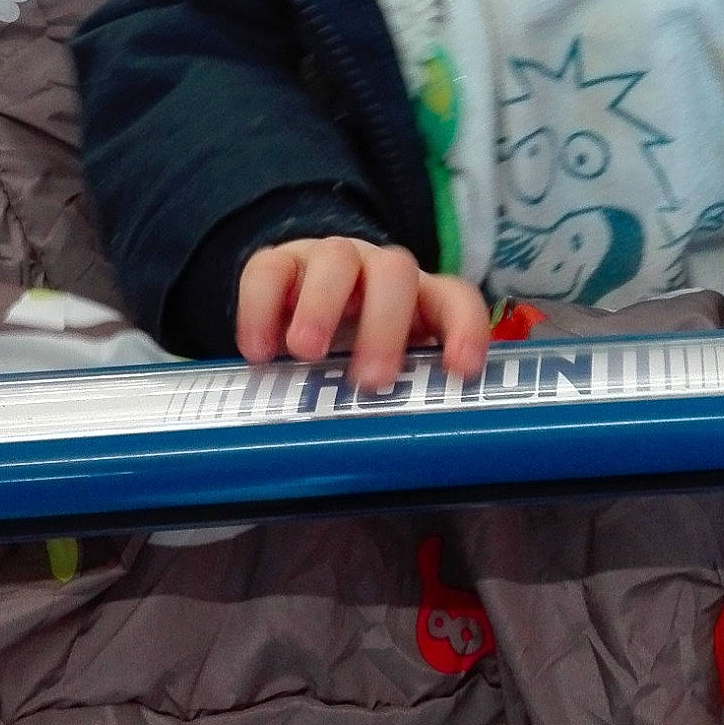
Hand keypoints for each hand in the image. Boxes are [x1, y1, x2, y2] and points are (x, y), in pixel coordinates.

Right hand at [236, 238, 490, 390]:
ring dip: (322, 306)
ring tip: (305, 353)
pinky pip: (269, 270)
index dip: (465, 330)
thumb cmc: (351, 354)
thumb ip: (396, 400)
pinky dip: (262, 308)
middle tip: (369, 379)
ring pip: (335, 260)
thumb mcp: (380, 374)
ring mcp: (328, 261)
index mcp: (418, 299)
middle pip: (395, 273)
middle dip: (384, 323)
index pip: (455, 298)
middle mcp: (377, 272)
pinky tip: (258, 353)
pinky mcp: (278, 264)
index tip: (460, 371)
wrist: (294, 308)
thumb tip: (402, 464)